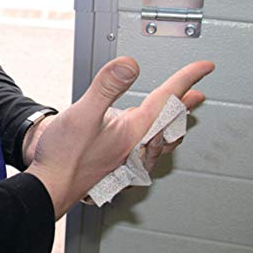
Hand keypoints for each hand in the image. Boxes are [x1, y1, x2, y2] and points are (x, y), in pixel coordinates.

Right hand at [25, 57, 213, 219]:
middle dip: (185, 105)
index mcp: (134, 132)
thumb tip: (130, 65)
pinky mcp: (115, 165)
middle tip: (197, 94)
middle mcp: (135, 147)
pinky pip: (146, 150)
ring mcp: (127, 159)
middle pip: (170, 122)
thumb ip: (107, 87)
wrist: (50, 186)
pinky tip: (144, 137)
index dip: (187, 79)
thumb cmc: (64, 156)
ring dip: (172, 123)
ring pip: (160, 139)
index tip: (203, 68)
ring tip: (178, 115)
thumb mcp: (83, 113)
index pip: (168, 100)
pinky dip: (155, 138)